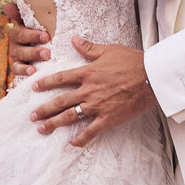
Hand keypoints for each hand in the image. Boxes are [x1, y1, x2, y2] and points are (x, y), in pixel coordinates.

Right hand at [4, 4, 50, 79]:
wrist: (45, 47)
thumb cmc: (41, 31)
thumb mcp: (35, 21)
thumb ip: (22, 14)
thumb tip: (7, 6)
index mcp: (20, 30)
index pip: (21, 31)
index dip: (33, 34)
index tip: (47, 37)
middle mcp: (16, 42)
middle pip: (21, 44)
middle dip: (34, 47)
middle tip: (48, 50)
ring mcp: (16, 55)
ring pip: (20, 56)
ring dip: (32, 56)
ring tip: (45, 58)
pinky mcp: (17, 67)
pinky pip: (17, 70)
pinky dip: (24, 71)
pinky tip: (33, 72)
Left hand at [30, 39, 153, 146]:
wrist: (152, 77)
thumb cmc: (133, 61)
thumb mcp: (109, 50)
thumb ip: (89, 47)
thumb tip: (74, 39)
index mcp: (87, 73)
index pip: (61, 78)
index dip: (46, 83)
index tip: (33, 87)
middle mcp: (88, 91)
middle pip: (61, 101)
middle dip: (44, 109)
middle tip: (32, 116)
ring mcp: (97, 106)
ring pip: (70, 117)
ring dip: (54, 123)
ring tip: (42, 129)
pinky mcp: (108, 118)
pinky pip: (91, 131)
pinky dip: (80, 140)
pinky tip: (70, 145)